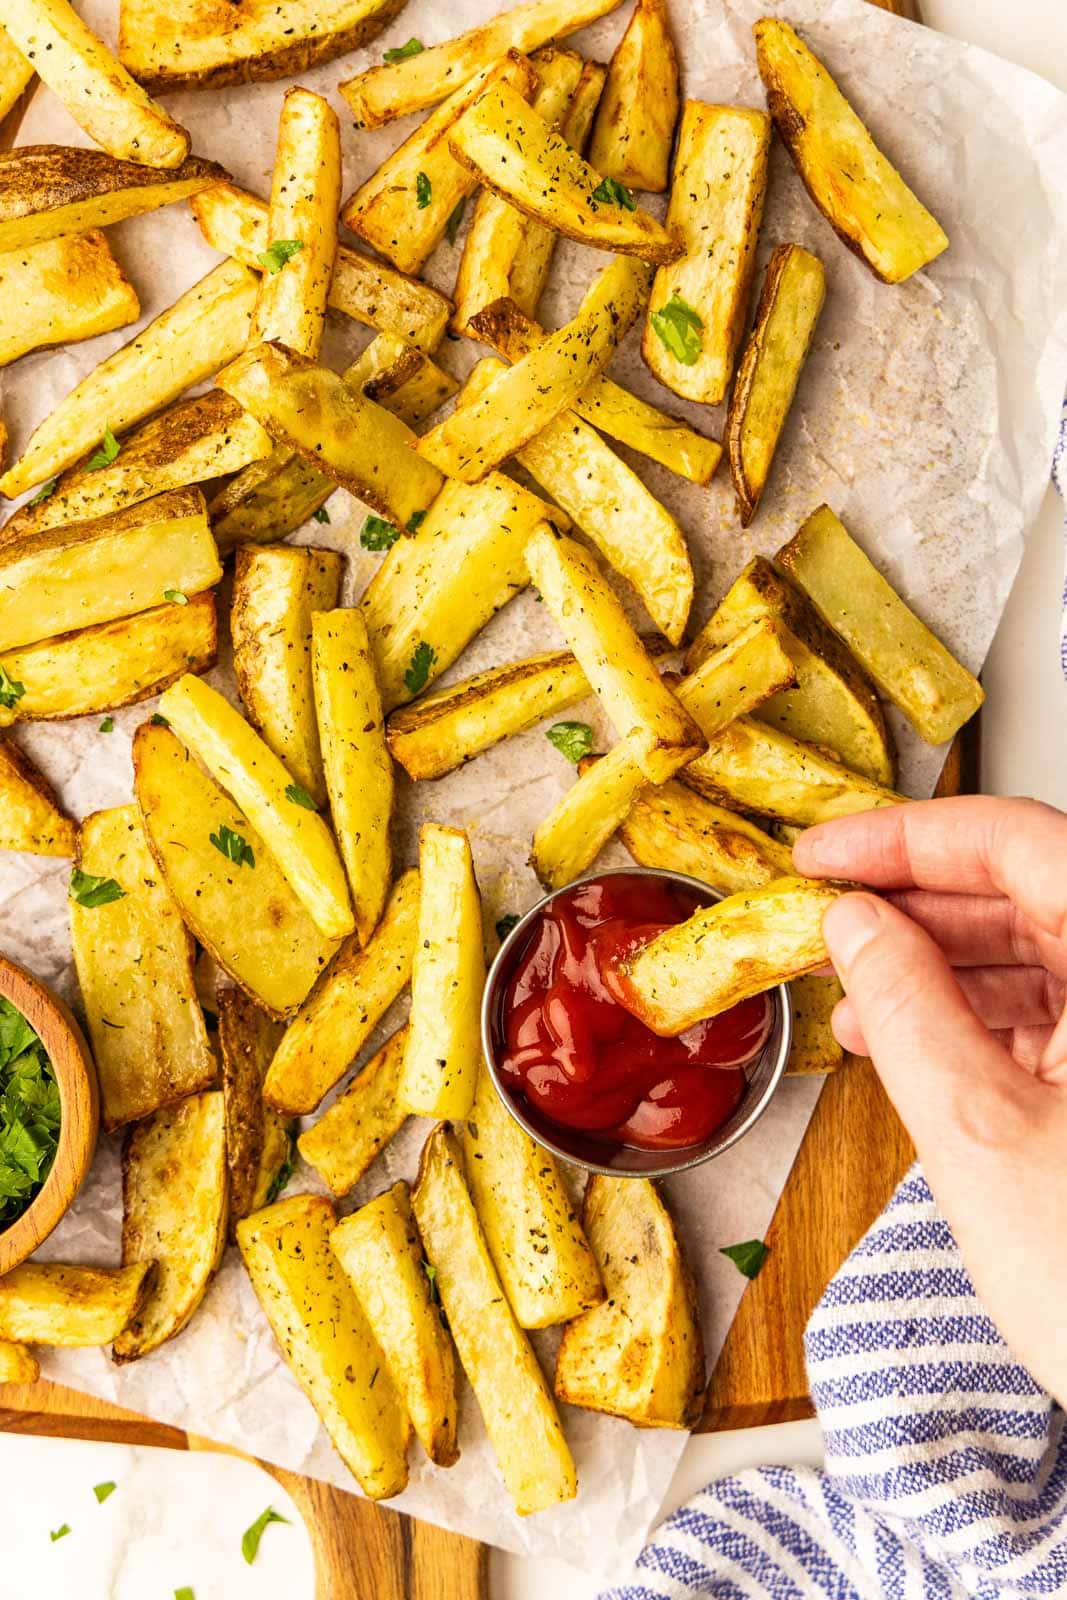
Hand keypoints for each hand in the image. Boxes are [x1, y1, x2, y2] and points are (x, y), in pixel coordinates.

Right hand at [793, 796, 1066, 1406]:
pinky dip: (975, 1018)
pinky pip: (1054, 1013)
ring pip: (1039, 950)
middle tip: (826, 920)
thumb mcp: (980, 1134)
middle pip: (1030, 890)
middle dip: (916, 904)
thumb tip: (854, 926)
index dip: (906, 837)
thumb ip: (907, 1007)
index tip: (823, 853)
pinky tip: (908, 1039)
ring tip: (851, 996)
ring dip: (938, 966)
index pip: (1019, 845)